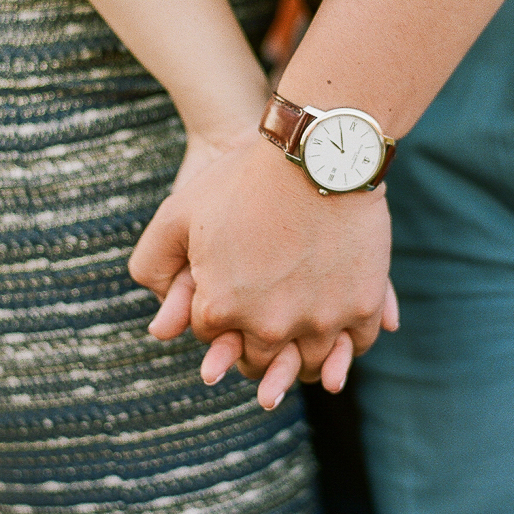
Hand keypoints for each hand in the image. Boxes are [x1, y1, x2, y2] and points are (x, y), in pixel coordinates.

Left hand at [130, 134, 397, 406]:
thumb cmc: (242, 179)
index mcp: (221, 308)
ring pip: (308, 361)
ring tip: (299, 342)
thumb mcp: (177, 213)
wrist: (314, 151)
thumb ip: (152, 266)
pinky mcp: (361, 306)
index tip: (226, 299)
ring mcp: (319, 319)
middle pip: (260, 359)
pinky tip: (340, 332)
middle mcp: (269, 325)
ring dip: (301, 356)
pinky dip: (348, 343)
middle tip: (261, 336)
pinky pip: (356, 344)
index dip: (216, 317)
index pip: (212, 335)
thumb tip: (159, 327)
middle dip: (254, 346)